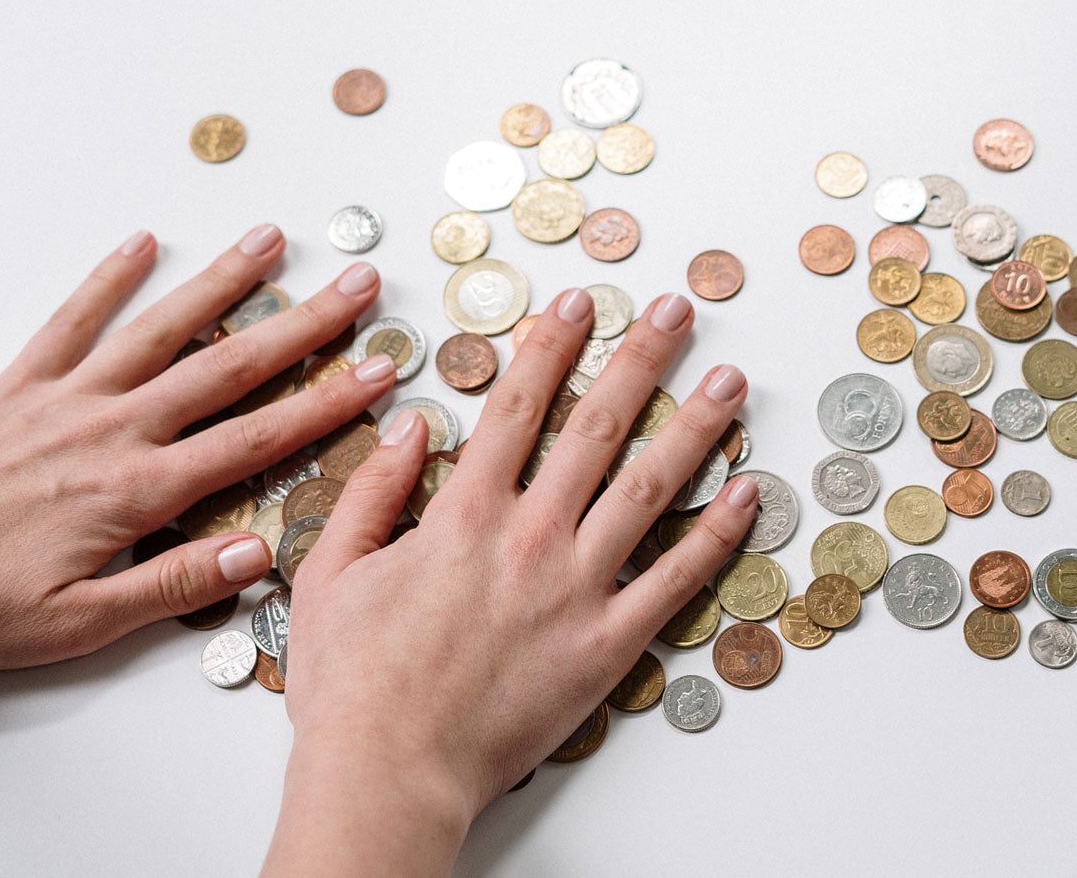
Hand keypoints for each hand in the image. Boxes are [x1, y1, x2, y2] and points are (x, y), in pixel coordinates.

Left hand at [0, 224, 398, 671]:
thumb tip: (256, 553)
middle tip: (358, 285)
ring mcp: (69, 398)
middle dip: (304, 324)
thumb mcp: (79, 622)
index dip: (327, 403)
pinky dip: (109, 278)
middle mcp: (116, 429)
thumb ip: (172, 587)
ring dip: (223, 282)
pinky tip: (142, 242)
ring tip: (271, 241)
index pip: (257, 440)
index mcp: (140, 491)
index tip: (380, 372)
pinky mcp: (22, 384)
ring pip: (163, 328)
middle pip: (230, 368)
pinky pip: (73, 319)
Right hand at [264, 288, 754, 875]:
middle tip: (676, 311)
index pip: (520, 404)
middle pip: (600, 425)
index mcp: (464, 514)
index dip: (552, 344)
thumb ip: (371, 492)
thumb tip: (409, 427)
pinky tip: (746, 494)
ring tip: (732, 383)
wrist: (389, 773)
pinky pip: (678, 580)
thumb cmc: (354, 684)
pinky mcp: (609, 644)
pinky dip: (717, 535)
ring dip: (697, 428)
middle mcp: (531, 537)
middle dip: (642, 357)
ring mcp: (578, 589)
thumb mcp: (330, 573)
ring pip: (652, 488)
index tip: (579, 303)